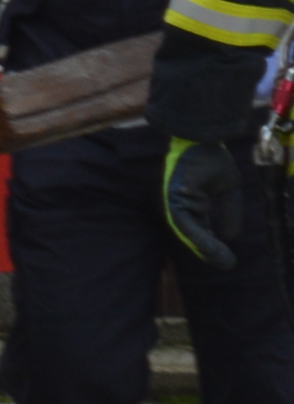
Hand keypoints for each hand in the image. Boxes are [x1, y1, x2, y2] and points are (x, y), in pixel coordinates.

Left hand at [166, 136, 250, 271]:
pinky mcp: (173, 198)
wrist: (205, 139)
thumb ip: (229, 212)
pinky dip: (198, 236)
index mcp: (192, 203)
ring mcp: (175, 202)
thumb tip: (230, 238)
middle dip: (209, 251)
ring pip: (188, 232)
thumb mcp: (228, 190)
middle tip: (226, 264)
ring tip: (223, 261)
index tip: (226, 258)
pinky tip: (213, 248)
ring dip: (205, 248)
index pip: (201, 229)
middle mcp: (182, 205)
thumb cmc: (213, 159)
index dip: (213, 244)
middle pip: (194, 235)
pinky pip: (184, 222)